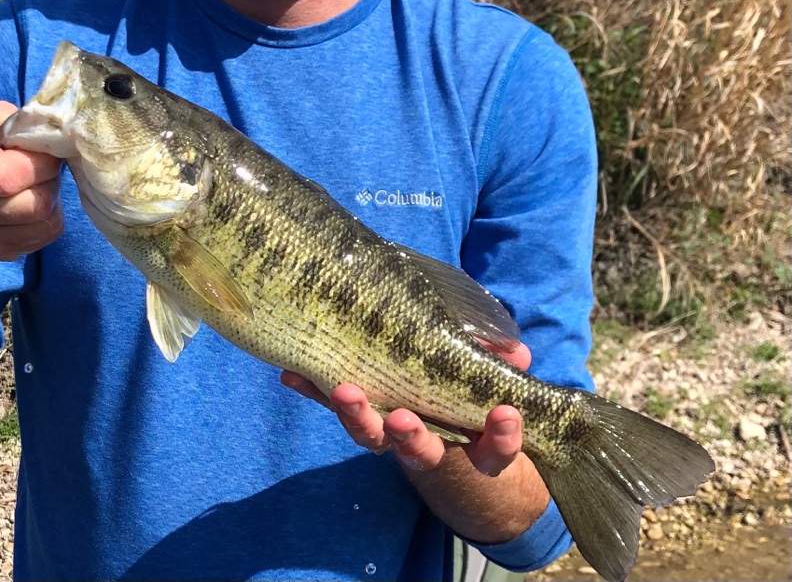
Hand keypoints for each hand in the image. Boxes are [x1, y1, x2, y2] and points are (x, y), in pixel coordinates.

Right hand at [0, 101, 63, 266]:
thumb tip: (31, 128)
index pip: (6, 174)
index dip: (39, 160)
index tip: (40, 147)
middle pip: (32, 202)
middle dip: (50, 177)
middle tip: (42, 164)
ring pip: (42, 221)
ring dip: (51, 197)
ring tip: (35, 182)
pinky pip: (43, 237)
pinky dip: (48, 217)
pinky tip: (30, 202)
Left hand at [281, 340, 531, 476]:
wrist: (426, 421)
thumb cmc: (466, 394)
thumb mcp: (489, 382)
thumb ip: (498, 365)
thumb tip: (516, 354)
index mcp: (471, 439)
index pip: (493, 448)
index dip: (501, 437)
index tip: (505, 416)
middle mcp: (427, 444)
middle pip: (419, 451)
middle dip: (411, 437)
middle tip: (402, 420)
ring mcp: (387, 431)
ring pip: (371, 434)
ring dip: (357, 415)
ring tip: (344, 392)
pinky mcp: (355, 409)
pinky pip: (331, 402)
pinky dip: (312, 388)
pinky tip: (291, 374)